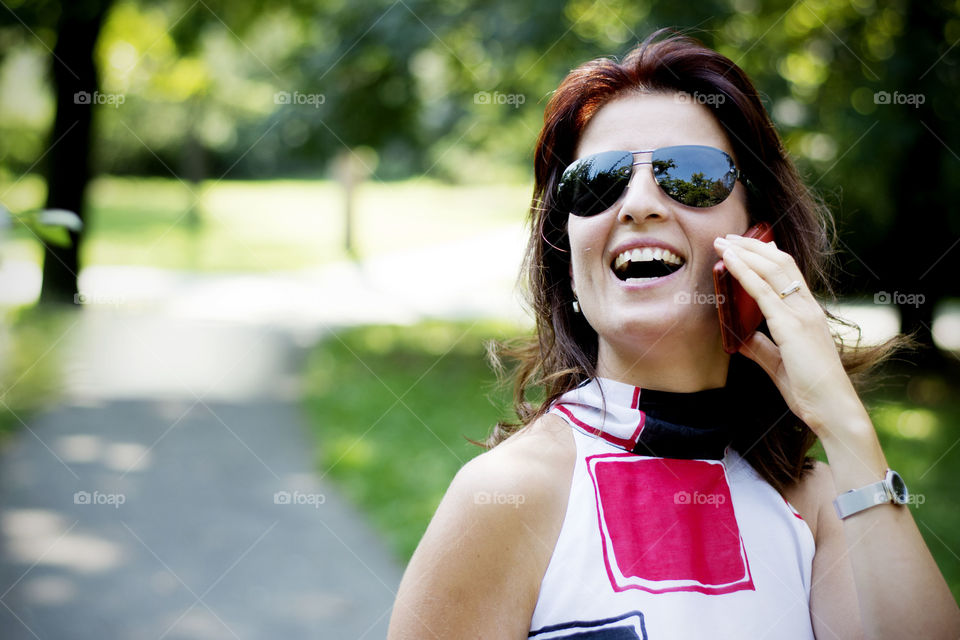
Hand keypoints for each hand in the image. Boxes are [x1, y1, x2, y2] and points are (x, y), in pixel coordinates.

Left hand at [712, 234, 864, 438]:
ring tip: (723, 242)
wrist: (830, 407)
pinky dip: (744, 272)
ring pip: (771, 270)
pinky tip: (729, 262)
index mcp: (808, 313)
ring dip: (745, 252)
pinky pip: (762, 292)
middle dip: (752, 246)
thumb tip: (740, 338)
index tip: (747, 244)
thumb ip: (761, 347)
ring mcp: (801, 314)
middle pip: (779, 263)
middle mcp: (807, 307)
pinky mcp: (790, 326)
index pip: (789, 272)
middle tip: (728, 237)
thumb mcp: (778, 362)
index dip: (767, 254)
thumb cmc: (809, 388)